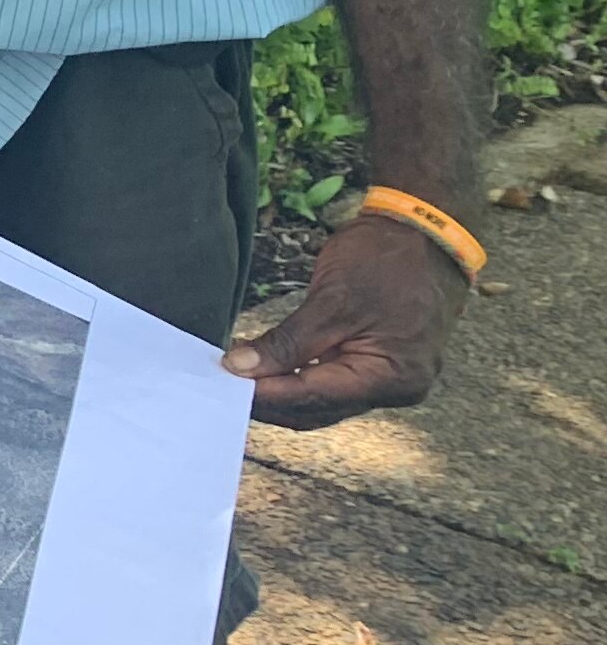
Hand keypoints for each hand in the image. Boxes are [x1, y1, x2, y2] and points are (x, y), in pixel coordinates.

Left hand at [225, 211, 467, 427]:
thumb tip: (239, 368)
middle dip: (269, 400)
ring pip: (324, 402)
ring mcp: (392, 381)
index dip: (264, 395)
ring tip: (236, 378)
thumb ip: (287, 341)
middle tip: (218, 384)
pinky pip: (334, 385)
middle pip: (318, 409)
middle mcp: (397, 389)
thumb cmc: (387, 261)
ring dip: (282, 393)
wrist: (426, 234)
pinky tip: (267, 370)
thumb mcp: (333, 299)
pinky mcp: (381, 367)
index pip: (313, 398)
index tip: (220, 386)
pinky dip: (300, 379)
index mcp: (392, 377)